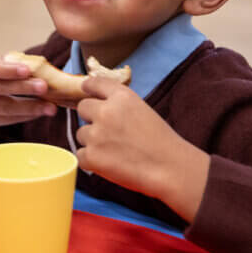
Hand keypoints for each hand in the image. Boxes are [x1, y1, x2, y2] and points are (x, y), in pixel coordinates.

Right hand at [0, 53, 56, 127]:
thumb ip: (10, 63)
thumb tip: (38, 68)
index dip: (8, 70)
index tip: (27, 70)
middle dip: (23, 88)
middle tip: (44, 87)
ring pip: (4, 108)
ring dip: (30, 107)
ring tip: (49, 107)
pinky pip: (7, 119)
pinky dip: (26, 116)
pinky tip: (39, 112)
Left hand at [75, 76, 209, 222]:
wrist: (170, 169)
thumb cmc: (161, 142)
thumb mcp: (143, 110)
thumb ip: (120, 105)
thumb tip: (97, 107)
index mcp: (122, 97)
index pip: (95, 83)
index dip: (89, 87)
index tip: (85, 89)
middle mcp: (106, 111)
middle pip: (83, 108)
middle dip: (91, 118)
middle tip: (108, 132)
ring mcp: (96, 134)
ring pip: (81, 134)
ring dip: (92, 142)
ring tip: (116, 151)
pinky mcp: (91, 156)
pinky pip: (81, 155)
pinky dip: (92, 161)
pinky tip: (111, 164)